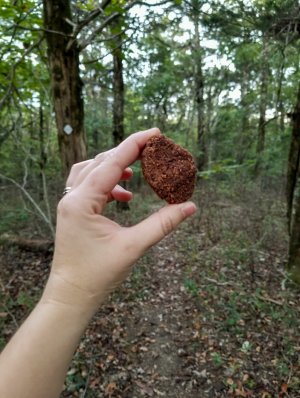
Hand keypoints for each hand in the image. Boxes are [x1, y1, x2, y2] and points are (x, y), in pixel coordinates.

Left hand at [43, 128, 196, 312]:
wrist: (71, 296)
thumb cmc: (97, 275)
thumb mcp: (133, 247)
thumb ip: (163, 223)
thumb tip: (190, 206)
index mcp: (82, 202)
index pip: (112, 163)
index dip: (135, 144)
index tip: (155, 132)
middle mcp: (71, 197)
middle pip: (100, 162)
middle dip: (127, 153)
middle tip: (152, 149)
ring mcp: (70, 204)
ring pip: (91, 171)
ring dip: (114, 168)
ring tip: (135, 174)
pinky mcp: (73, 212)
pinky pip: (89, 186)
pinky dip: (108, 184)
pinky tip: (125, 197)